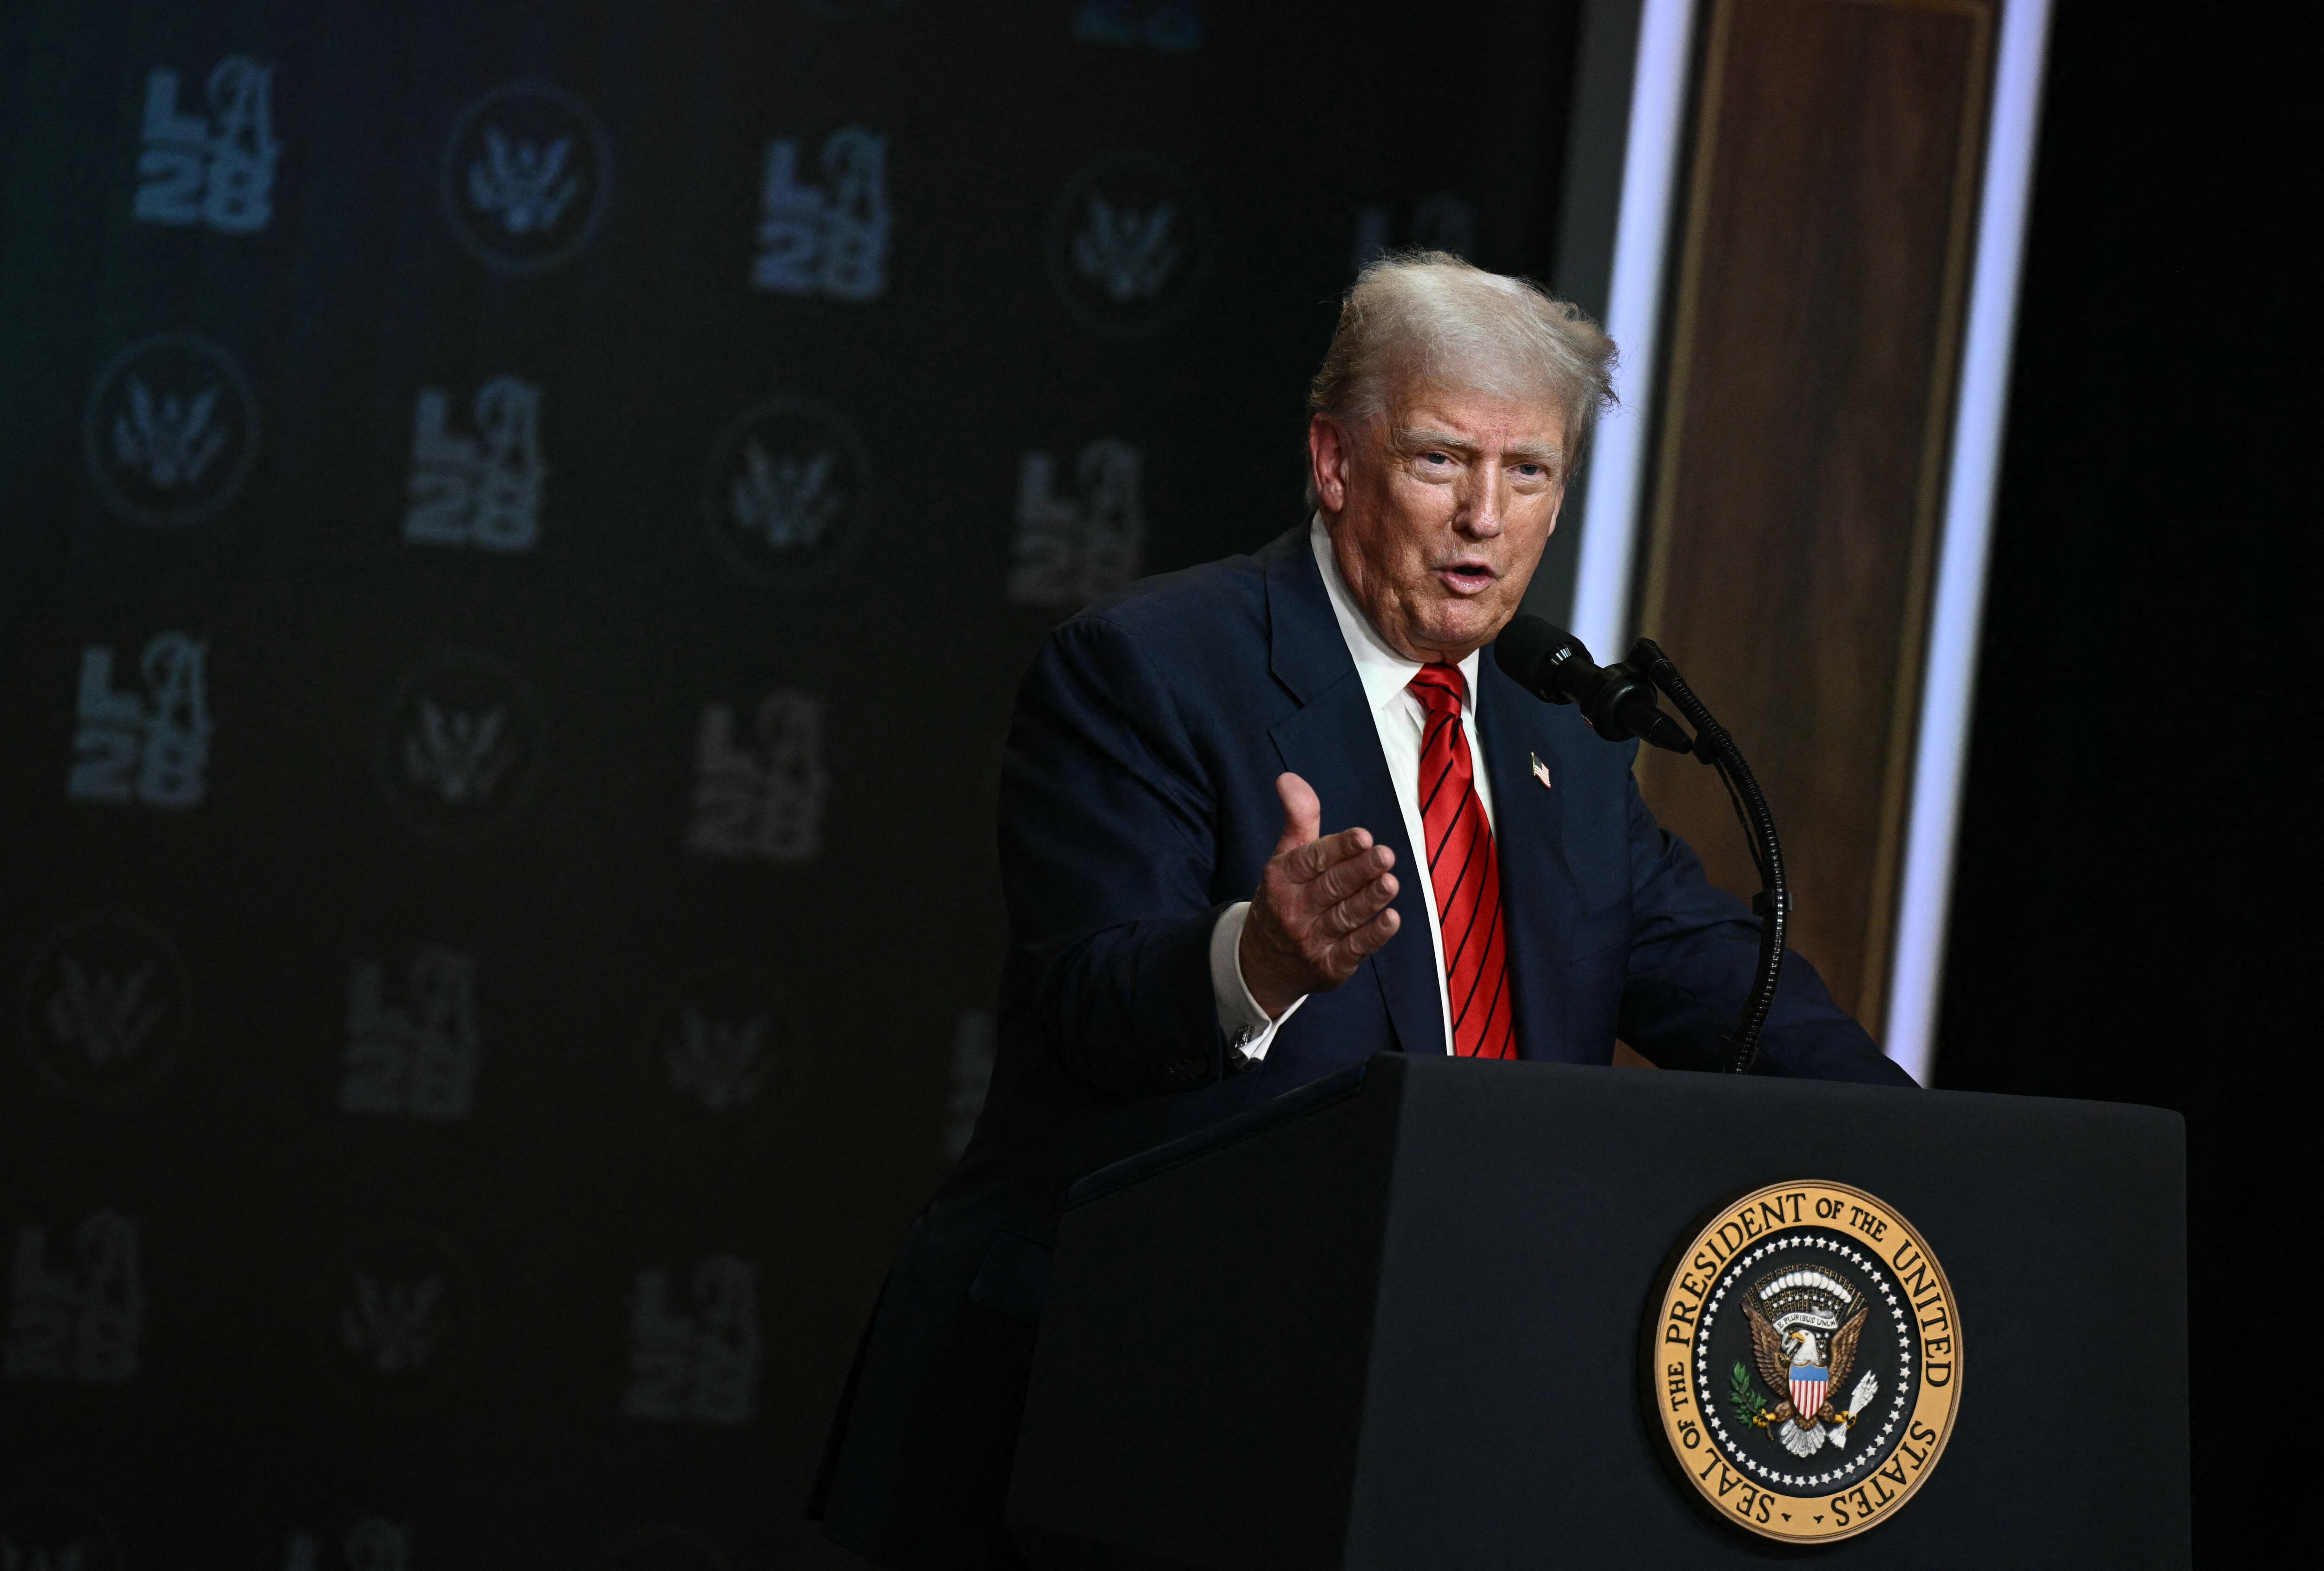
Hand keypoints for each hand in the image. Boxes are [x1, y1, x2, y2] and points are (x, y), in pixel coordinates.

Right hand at [1238, 772, 1402, 1017]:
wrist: (1262, 963)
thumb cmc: (1284, 898)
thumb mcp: (1284, 857)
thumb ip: (1297, 818)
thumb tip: (1287, 777)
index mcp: (1281, 878)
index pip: (1310, 859)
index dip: (1338, 848)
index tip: (1363, 836)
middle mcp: (1293, 909)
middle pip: (1331, 886)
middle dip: (1359, 871)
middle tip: (1386, 855)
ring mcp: (1311, 939)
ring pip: (1345, 916)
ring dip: (1369, 900)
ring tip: (1391, 882)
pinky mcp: (1329, 965)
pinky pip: (1354, 949)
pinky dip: (1373, 935)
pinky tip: (1391, 919)